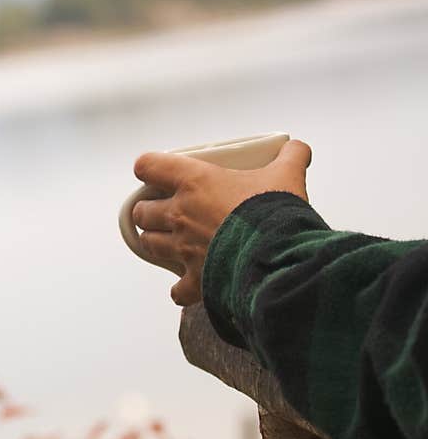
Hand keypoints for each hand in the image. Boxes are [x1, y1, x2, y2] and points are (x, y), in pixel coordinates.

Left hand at [132, 140, 311, 305]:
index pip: (149, 166)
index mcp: (195, 182)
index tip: (155, 172)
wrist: (281, 259)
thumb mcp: (287, 176)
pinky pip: (177, 290)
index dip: (148, 168)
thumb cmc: (275, 214)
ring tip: (172, 242)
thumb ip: (290, 157)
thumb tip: (297, 148)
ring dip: (157, 243)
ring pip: (149, 244)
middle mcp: (181, 214)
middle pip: (143, 211)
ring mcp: (184, 248)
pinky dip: (181, 289)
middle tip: (165, 211)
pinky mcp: (195, 280)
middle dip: (149, 211)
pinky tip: (189, 285)